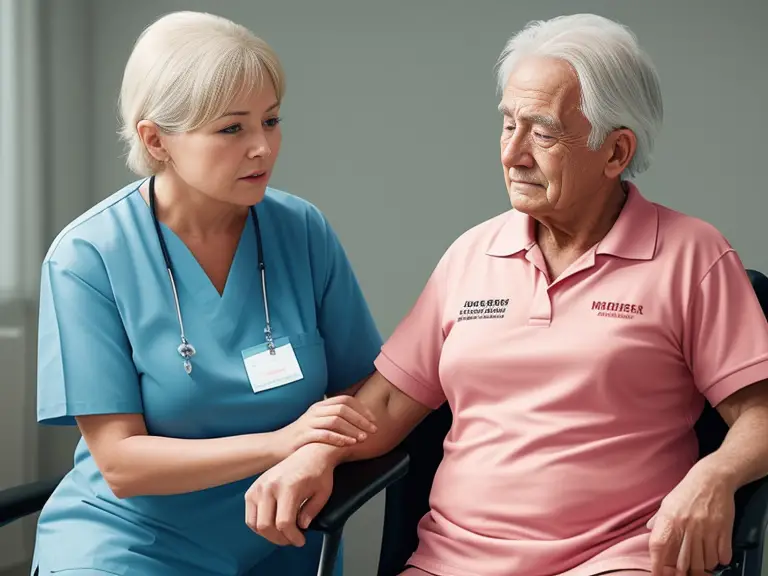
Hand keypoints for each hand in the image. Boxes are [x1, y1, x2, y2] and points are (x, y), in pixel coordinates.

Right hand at [245, 443, 337, 546]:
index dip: (292, 537)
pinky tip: (273, 525)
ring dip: (268, 534)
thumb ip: (311, 513)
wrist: (311, 452)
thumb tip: (300, 527)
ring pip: (255, 523)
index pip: (283, 523)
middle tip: (292, 539)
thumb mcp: (323, 494)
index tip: (301, 541)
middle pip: (266, 526)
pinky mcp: (254, 488)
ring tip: (283, 534)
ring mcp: (259, 486)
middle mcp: (269, 486)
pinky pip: (250, 515)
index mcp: (288, 487)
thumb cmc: (318, 471)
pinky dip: (259, 525)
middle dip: (280, 539)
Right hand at [275, 395, 376, 457]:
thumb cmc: (301, 437)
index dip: (362, 409)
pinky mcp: (303, 436)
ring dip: (352, 429)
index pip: (345, 400)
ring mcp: (308, 423)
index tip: (373, 419)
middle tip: (374, 430)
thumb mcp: (317, 423)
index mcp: (320, 406)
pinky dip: (339, 438)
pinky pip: (324, 434)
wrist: (276, 446)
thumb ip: (333, 419)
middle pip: (343, 409)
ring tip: (364, 438)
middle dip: (361, 419)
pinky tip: (349, 444)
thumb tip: (359, 422)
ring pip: (335, 420)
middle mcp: (315, 411)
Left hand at [648, 461, 735, 575]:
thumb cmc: (687, 491)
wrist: (712, 479)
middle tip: (682, 574)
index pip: (659, 547)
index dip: (658, 566)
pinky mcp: (723, 531)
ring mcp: (706, 530)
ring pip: (704, 563)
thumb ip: (659, 519)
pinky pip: (721, 556)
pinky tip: (715, 556)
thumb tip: (650, 531)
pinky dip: (718, 561)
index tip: (659, 575)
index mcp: (669, 519)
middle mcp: (686, 526)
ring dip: (702, 568)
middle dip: (682, 573)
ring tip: (700, 564)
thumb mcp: (667, 503)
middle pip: (683, 563)